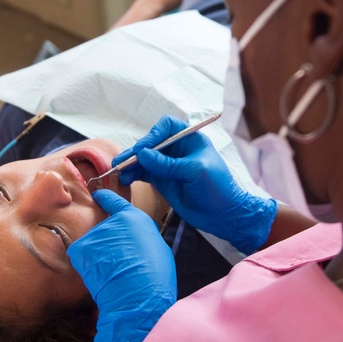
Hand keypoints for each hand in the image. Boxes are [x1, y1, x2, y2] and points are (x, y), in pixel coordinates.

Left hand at [67, 190, 176, 341]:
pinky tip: (100, 276)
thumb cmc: (154, 278)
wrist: (136, 298)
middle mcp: (111, 221)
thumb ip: (141, 237)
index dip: (104, 197)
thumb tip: (134, 240)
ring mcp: (94, 234)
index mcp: (134, 218)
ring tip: (111, 273)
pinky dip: (87, 265)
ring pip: (92, 244)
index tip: (98, 195)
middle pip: (103, 229)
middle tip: (118, 262)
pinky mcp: (81, 249)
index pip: (113, 200)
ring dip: (97, 256)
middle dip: (107, 243)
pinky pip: (82, 256)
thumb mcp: (157, 248)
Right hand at [116, 116, 277, 253]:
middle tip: (122, 161)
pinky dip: (133, 175)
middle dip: (136, 151)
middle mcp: (177, 149)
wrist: (223, 215)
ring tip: (118, 172)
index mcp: (190, 139)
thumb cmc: (218, 188)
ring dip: (130, 164)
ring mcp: (168, 165)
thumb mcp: (195, 172)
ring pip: (144, 159)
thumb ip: (169, 164)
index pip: (167, 126)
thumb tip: (142, 154)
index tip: (144, 148)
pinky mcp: (162, 180)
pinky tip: (125, 179)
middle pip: (151, 143)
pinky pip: (143, 173)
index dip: (153, 134)